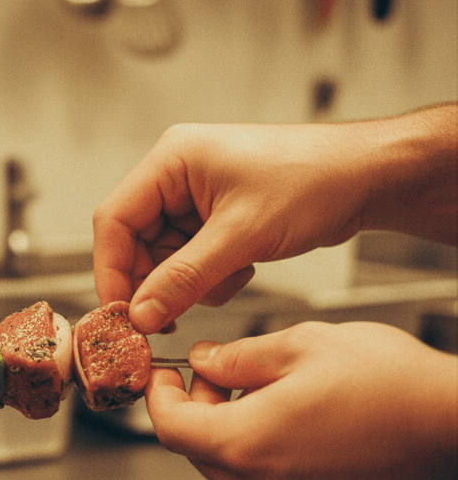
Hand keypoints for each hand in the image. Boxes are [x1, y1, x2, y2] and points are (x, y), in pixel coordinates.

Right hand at [92, 122, 373, 333]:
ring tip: (229, 280)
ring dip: (189, 282)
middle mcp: (176, 175)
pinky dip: (210, 277)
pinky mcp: (215, 218)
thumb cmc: (314, 180)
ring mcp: (195, 197)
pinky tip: (243, 270)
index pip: (114, 219)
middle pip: (135, 242)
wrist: (368, 178)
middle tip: (165, 320)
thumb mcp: (242, 236)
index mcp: (171, 160)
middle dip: (155, 282)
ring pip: (164, 257)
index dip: (112, 270)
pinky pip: (190, 260)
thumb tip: (141, 314)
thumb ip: (185, 278)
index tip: (122, 313)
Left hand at [145, 322, 457, 479]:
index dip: (159, 395)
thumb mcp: (302, 346)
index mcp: (246, 445)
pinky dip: (266, 453)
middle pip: (198, 450)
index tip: (165, 375)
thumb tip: (205, 361)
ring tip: (269, 390)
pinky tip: (297, 421)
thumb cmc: (393, 387)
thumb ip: (237, 357)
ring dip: (233, 430)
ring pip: (234, 469)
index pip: (169, 427)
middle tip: (221, 372)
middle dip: (199, 409)